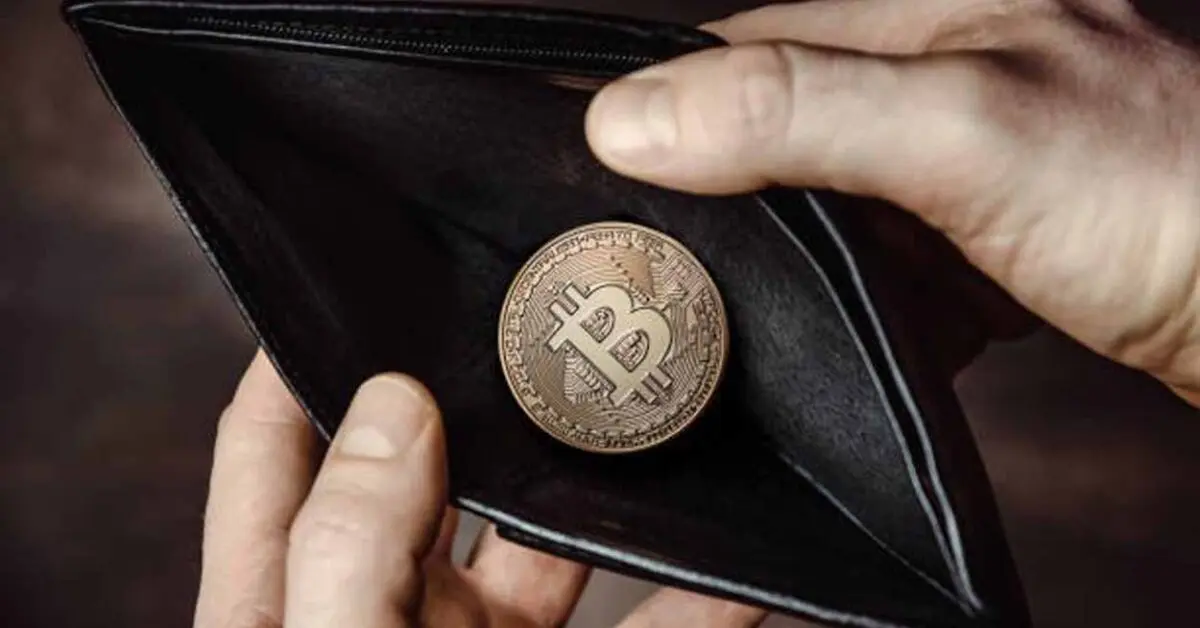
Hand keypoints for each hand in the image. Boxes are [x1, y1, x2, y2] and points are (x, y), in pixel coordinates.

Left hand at [193, 352, 769, 627]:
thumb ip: (345, 551)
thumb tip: (394, 407)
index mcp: (291, 599)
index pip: (278, 441)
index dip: (312, 351)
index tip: (378, 268)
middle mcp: (384, 612)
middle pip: (430, 468)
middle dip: (488, 396)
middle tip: (557, 313)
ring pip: (545, 541)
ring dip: (604, 489)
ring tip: (662, 406)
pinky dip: (693, 599)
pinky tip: (753, 564)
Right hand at [585, 0, 1199, 406]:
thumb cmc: (1174, 193)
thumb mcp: (967, 130)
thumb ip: (800, 110)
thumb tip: (635, 116)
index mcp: (924, 11)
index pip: (742, 47)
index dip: (661, 108)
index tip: (590, 179)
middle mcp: (938, 71)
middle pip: (776, 127)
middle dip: (713, 196)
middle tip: (651, 265)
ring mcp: (963, 157)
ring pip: (826, 202)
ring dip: (782, 261)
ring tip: (730, 312)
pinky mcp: (989, 234)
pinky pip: (887, 263)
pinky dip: (856, 304)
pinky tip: (847, 334)